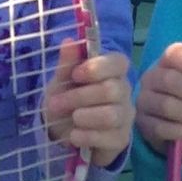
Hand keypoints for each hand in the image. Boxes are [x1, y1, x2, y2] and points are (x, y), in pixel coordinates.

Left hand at [44, 44, 132, 169]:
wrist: (63, 131)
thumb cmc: (66, 98)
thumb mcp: (61, 80)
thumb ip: (67, 63)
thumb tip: (69, 41)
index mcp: (112, 71)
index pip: (119, 62)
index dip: (97, 68)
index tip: (75, 75)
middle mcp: (124, 92)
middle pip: (111, 90)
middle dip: (79, 97)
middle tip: (56, 103)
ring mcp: (125, 116)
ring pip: (111, 115)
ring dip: (84, 117)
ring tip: (71, 119)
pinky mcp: (121, 139)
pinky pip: (108, 137)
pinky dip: (87, 136)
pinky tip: (75, 136)